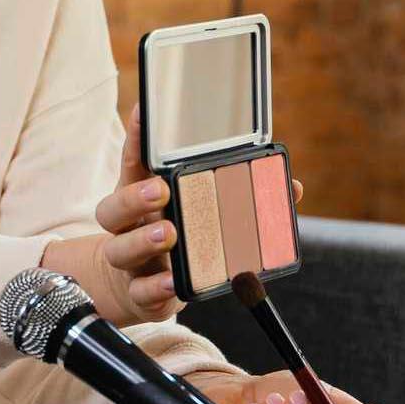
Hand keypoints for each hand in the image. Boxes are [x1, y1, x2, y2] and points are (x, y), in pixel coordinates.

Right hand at [42, 104, 302, 325]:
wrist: (139, 288)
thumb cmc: (177, 239)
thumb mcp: (199, 214)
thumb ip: (242, 198)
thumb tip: (291, 187)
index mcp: (141, 196)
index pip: (134, 162)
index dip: (137, 136)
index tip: (145, 111)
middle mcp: (128, 226)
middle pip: (113, 208)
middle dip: (134, 197)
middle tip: (161, 190)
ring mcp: (129, 261)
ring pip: (120, 249)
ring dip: (143, 240)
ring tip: (170, 233)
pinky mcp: (138, 292)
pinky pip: (141, 290)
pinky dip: (155, 286)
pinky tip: (172, 281)